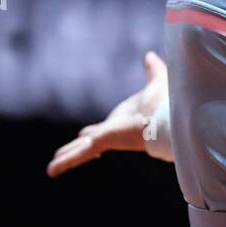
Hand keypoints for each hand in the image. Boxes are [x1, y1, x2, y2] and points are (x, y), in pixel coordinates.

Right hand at [46, 51, 167, 177]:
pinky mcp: (105, 141)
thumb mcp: (157, 82)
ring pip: (81, 149)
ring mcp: (107, 138)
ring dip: (67, 157)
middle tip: (63, 154)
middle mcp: (113, 131)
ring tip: (52, 169)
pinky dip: (65, 162)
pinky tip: (51, 170)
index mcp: (122, 120)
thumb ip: (153, 71)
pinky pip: (81, 153)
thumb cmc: (169, 103)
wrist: (174, 117)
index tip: (86, 136)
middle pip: (89, 141)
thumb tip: (150, 56)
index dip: (94, 133)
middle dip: (76, 147)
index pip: (103, 129)